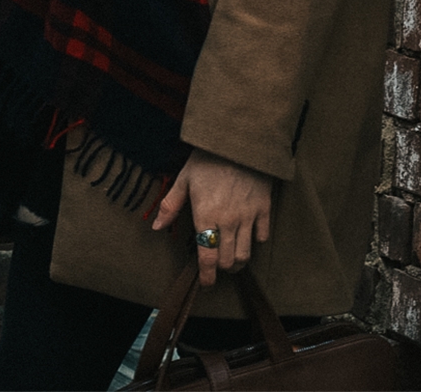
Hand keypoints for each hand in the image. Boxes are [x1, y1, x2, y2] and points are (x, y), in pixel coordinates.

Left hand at [151, 148, 272, 286]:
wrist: (239, 139)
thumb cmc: (208, 158)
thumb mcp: (185, 178)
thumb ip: (170, 205)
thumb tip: (156, 228)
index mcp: (206, 216)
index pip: (207, 257)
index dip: (207, 275)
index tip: (206, 281)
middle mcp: (228, 221)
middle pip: (228, 261)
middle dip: (222, 268)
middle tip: (218, 265)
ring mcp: (248, 216)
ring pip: (246, 254)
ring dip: (239, 261)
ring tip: (234, 258)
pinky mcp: (264, 208)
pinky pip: (263, 236)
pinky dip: (256, 241)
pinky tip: (249, 236)